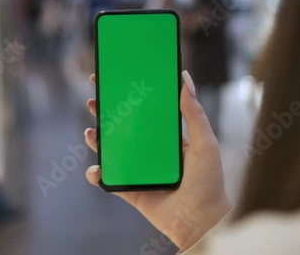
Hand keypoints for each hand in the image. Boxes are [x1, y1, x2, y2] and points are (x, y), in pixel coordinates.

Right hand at [84, 71, 231, 250]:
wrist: (200, 221)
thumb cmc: (208, 182)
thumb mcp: (205, 143)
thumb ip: (194, 113)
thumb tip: (185, 79)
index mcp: (166, 137)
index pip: (144, 111)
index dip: (129, 96)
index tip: (115, 79)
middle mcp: (149, 151)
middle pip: (122, 127)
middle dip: (105, 113)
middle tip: (94, 101)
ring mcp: (138, 169)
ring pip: (111, 150)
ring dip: (96, 140)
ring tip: (91, 133)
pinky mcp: (129, 188)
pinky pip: (108, 179)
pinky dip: (97, 174)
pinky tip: (96, 169)